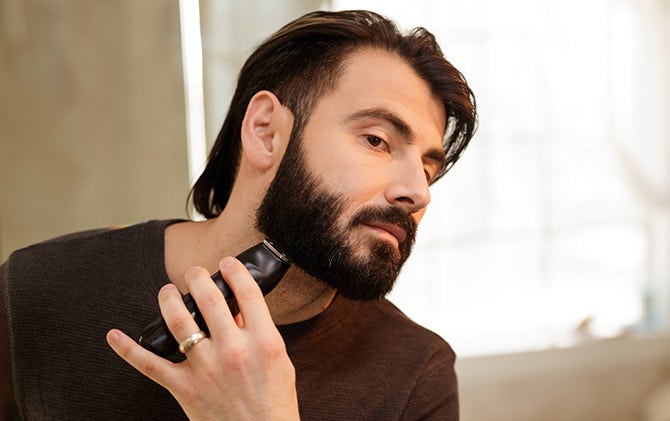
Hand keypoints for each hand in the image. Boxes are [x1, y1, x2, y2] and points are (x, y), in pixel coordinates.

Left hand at [106, 257, 299, 419]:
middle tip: (193, 272)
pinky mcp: (184, 388)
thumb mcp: (279, 360)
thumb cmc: (274, 402)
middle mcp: (233, 350)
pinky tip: (114, 336)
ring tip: (167, 291)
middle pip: (209, 299)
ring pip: (178, 322)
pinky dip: (128, 349)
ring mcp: (206, 369)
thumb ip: (259, 333)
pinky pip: (150, 365)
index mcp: (263, 341)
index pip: (246, 293)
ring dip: (168, 299)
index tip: (226, 264)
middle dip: (197, 277)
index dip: (234, 271)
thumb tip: (236, 310)